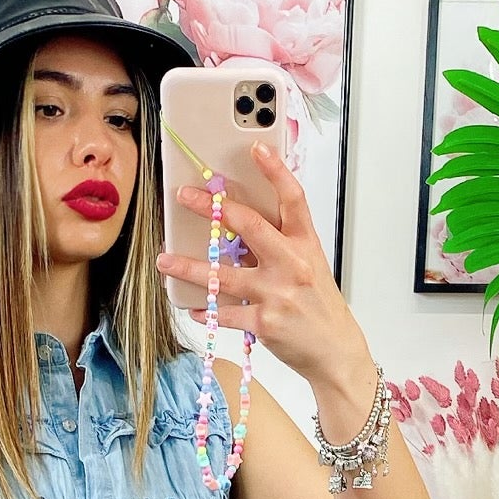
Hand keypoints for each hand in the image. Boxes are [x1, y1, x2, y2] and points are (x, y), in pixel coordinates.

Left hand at [157, 143, 374, 400]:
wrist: (335, 350)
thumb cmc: (320, 306)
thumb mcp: (309, 265)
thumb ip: (280, 244)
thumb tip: (240, 225)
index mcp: (305, 244)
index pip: (292, 199)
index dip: (275, 171)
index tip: (256, 148)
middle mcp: (292, 264)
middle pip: (249, 226)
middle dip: (213, 208)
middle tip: (186, 196)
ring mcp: (277, 293)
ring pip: (222, 275)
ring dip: (188, 267)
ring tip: (164, 260)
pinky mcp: (264, 322)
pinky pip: (225, 313)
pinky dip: (206, 310)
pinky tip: (193, 307)